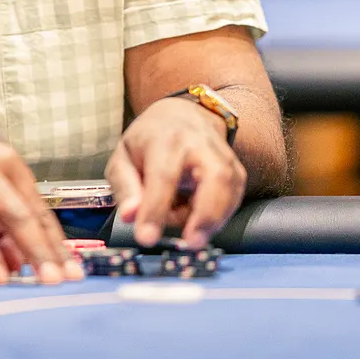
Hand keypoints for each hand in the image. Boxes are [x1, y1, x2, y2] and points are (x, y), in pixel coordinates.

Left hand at [107, 95, 243, 246]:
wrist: (184, 115)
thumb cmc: (149, 141)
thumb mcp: (124, 157)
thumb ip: (125, 187)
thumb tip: (130, 216)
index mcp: (165, 139)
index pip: (163, 176)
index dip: (155, 210)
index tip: (147, 238)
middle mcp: (200, 144)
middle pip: (214, 178)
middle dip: (206, 215)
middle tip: (191, 243)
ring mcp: (223, 156)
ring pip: (230, 189)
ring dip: (212, 219)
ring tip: (190, 232)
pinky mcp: (236, 170)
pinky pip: (235, 197)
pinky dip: (220, 216)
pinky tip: (202, 221)